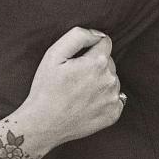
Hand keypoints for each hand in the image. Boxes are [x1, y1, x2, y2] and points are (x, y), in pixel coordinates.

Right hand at [21, 27, 124, 149]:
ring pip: (111, 80)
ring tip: (79, 91)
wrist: (43, 124)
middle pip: (108, 61)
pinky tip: (87, 103)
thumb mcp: (54, 54)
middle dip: (95, 64)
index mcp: (97, 63)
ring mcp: (113, 99)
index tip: (77, 58)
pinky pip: (115, 98)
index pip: (105, 42)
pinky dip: (104, 98)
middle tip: (74, 76)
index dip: (90, 47)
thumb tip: (97, 34)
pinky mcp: (113, 114)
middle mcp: (110, 80)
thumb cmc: (46, 87)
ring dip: (100, 81)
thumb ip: (78, 36)